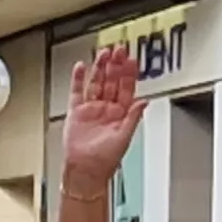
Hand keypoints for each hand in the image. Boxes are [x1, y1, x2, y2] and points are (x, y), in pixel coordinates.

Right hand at [60, 45, 143, 194]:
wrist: (84, 172)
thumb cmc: (104, 161)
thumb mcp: (125, 137)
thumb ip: (134, 117)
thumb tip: (145, 101)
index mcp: (121, 114)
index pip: (127, 88)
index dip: (130, 74)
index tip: (132, 60)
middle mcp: (107, 109)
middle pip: (112, 81)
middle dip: (116, 65)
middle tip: (119, 50)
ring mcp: (91, 110)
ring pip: (96, 83)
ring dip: (100, 68)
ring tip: (104, 54)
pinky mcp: (76, 113)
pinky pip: (77, 92)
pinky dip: (78, 80)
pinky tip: (82, 68)